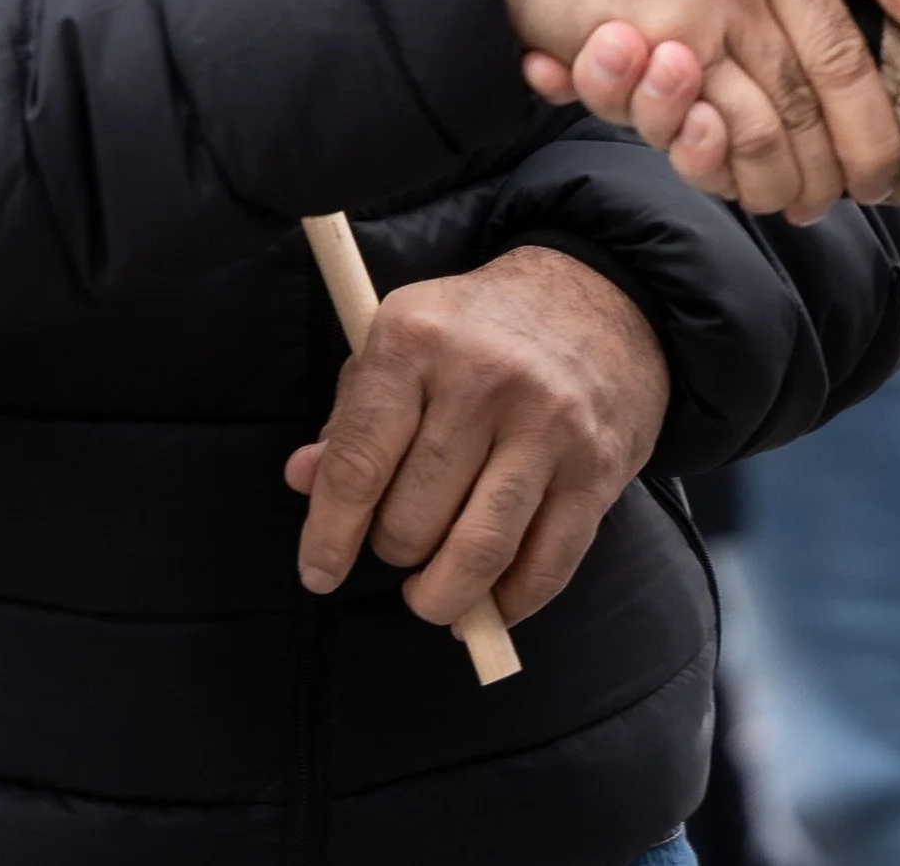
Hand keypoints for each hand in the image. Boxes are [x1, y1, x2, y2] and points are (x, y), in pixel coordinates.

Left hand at [285, 247, 667, 630]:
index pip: (359, 460)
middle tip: (399, 544)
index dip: (330, 533)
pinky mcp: (596, 468)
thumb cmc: (478, 328)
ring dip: (443, 596)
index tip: (318, 575)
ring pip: (478, 552)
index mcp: (415, 338)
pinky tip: (489, 602)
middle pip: (414, 516)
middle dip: (395, 551)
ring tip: (429, 596)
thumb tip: (303, 480)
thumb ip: (351, 414)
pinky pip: (545, 568)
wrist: (593, 297)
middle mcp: (481, 377)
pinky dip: (509, 604)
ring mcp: (547, 424)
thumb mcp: (403, 342)